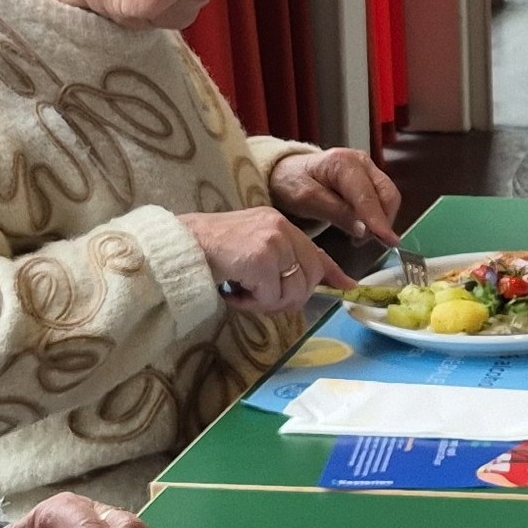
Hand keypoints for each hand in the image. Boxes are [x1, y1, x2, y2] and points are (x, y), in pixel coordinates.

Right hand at [181, 207, 352, 313]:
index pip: (315, 252)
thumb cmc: (210, 252)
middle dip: (288, 299)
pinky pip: (271, 297)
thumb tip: (313, 284)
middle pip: (308, 280)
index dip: (332, 273)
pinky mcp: (261, 259)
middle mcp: (281, 229)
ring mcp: (272, 242)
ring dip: (267, 303)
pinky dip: (252, 303)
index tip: (348, 287)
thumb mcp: (251, 249)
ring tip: (242, 294)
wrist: (179, 245)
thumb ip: (280, 262)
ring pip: (293, 292)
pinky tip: (233, 293)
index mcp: (279, 224)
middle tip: (259, 300)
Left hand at [268, 147, 402, 240]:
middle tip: (365, 243)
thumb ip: (337, 213)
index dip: (378, 220)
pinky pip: (382, 199)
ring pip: (388, 197)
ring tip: (360, 238)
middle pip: (387, 194)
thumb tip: (365, 229)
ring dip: (381, 220)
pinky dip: (377, 216)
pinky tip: (363, 228)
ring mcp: (368, 169)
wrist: (284, 173)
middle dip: (383, 222)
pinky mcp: (369, 179)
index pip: (368, 196)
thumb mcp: (307, 200)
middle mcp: (362, 161)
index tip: (388, 241)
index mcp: (344, 163)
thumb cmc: (291, 183)